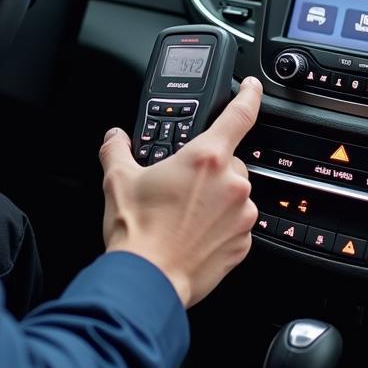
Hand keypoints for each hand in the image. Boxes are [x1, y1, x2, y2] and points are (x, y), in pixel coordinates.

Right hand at [98, 77, 262, 308]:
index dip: (250, 95)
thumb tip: (115, 138)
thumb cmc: (137, 232)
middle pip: (229, 161)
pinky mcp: (244, 244)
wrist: (147, 281)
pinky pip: (236, 224)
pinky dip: (220, 225)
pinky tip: (193, 233)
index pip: (240, 114)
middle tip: (180, 185)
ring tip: (183, 214)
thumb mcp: (118, 179)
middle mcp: (231, 184)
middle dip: (208, 169)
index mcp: (206, 158)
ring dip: (215, 198)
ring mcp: (241, 215)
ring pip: (234, 194)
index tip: (252, 87)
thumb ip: (118, 149)